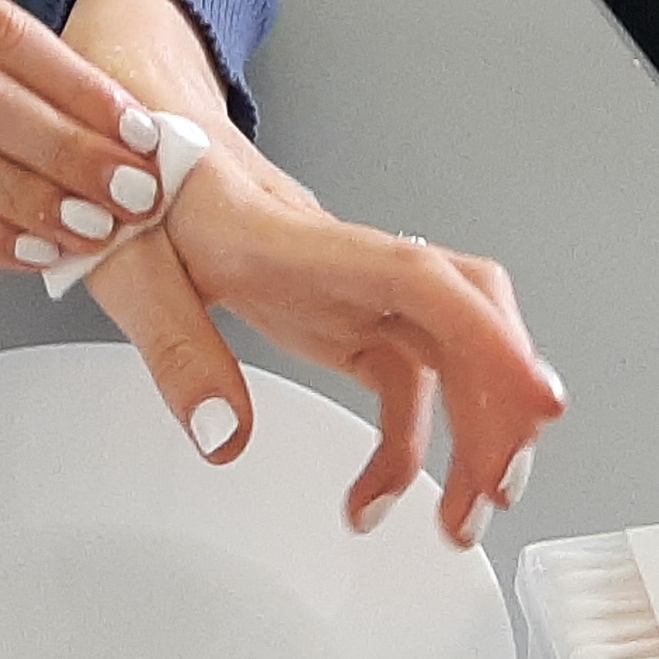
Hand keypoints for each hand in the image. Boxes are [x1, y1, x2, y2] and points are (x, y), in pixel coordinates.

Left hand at [64, 0, 564, 541]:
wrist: (126, 138)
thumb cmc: (132, 187)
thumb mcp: (129, 265)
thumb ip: (175, 346)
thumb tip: (226, 438)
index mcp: (298, 242)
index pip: (419, 280)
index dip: (487, 338)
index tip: (532, 400)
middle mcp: (346, 259)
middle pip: (463, 317)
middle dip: (500, 405)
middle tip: (492, 496)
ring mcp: (353, 288)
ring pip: (450, 352)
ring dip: (473, 435)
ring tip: (459, 520)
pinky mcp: (341, 316)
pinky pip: (404, 381)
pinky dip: (406, 447)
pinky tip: (371, 502)